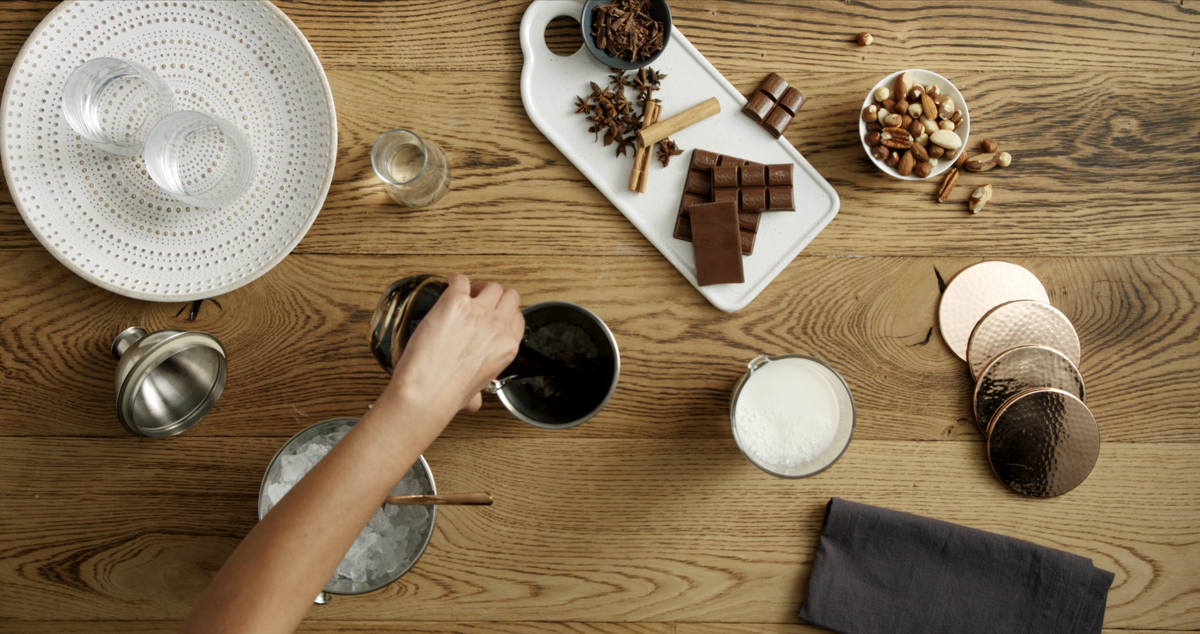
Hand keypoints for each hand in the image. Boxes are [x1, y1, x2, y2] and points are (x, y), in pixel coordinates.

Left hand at [388, 273, 523, 422]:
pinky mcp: (455, 302)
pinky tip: (448, 281)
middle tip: (480, 299)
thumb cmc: (447, 395)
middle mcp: (497, 327)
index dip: (506, 313)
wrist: (427, 391)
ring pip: (491, 286)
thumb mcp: (474, 394)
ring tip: (465, 291)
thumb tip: (473, 400)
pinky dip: (454, 278)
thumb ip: (477, 392)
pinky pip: (461, 279)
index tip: (494, 313)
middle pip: (509, 297)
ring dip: (478, 287)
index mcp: (507, 348)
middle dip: (496, 296)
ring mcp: (478, 312)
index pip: (518, 318)